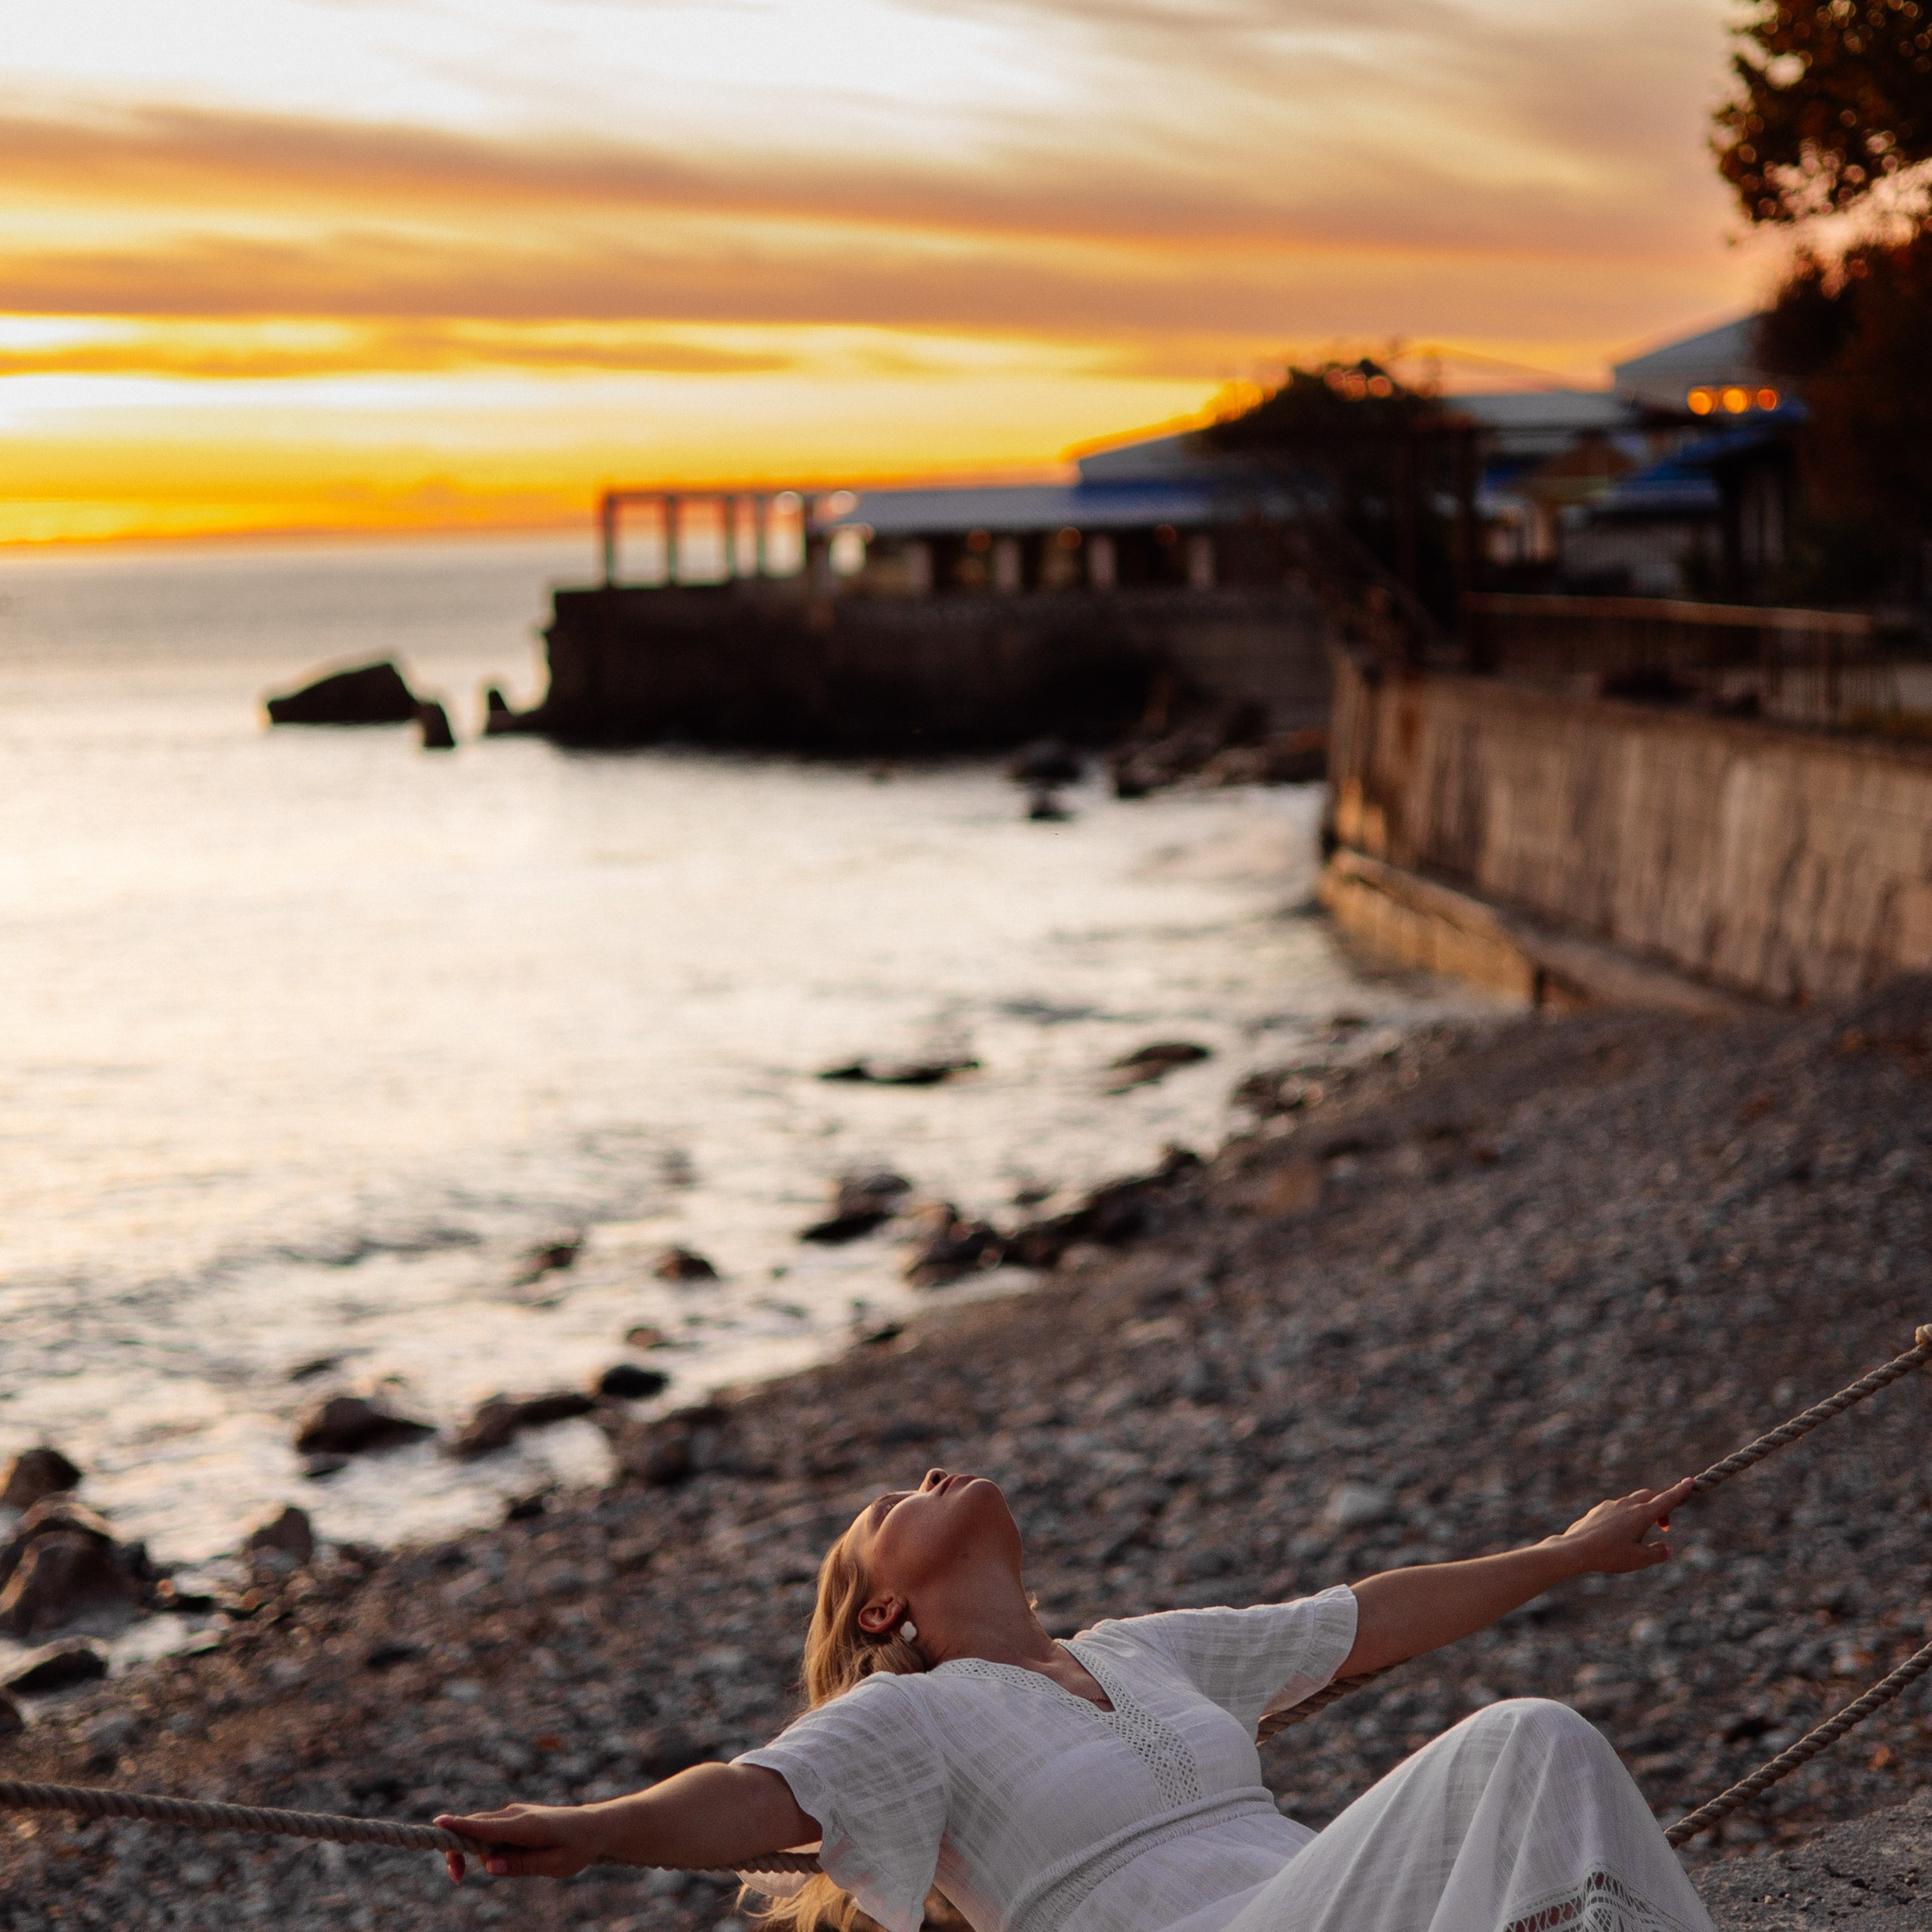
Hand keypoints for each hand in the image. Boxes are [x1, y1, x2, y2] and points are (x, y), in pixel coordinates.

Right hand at [435, 1801, 608, 1882]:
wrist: (593, 1826)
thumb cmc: (576, 1848)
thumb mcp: (554, 1865)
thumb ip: (521, 1865)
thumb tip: (489, 1866)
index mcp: (526, 1826)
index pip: (487, 1826)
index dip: (461, 1826)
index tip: (438, 1822)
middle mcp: (516, 1814)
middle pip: (475, 1827)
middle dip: (460, 1850)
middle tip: (458, 1879)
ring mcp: (514, 1813)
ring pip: (482, 1830)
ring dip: (480, 1853)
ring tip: (515, 1866)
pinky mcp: (514, 1818)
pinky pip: (492, 1831)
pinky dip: (489, 1847)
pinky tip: (514, 1858)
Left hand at [1550, 1479, 1693, 1575]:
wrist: (1575, 1549)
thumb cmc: (1609, 1555)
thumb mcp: (1639, 1560)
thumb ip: (1657, 1553)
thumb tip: (1667, 1548)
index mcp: (1641, 1515)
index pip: (1665, 1500)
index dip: (1679, 1492)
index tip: (1689, 1481)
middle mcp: (1627, 1505)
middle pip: (1649, 1496)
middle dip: (1661, 1506)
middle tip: (1664, 1526)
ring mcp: (1611, 1505)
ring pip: (1632, 1502)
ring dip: (1642, 1513)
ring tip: (1638, 1537)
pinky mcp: (1598, 1510)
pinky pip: (1617, 1509)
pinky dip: (1625, 1517)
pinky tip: (1618, 1536)